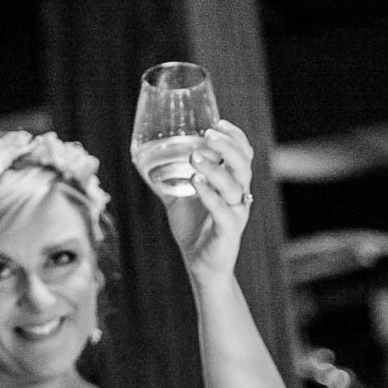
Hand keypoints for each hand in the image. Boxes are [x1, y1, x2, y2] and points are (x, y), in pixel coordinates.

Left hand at [162, 119, 254, 280]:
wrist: (201, 265)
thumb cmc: (194, 229)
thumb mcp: (179, 198)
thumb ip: (169, 179)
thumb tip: (144, 160)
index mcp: (232, 184)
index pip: (243, 154)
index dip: (234, 137)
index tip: (219, 122)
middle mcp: (239, 196)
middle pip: (243, 164)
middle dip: (228, 146)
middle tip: (207, 136)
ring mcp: (236, 213)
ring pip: (234, 185)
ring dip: (214, 168)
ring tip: (193, 157)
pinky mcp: (228, 231)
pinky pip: (223, 211)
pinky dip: (209, 195)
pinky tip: (195, 182)